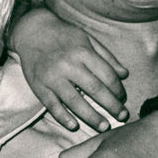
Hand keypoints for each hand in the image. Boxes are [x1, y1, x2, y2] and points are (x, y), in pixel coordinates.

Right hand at [11, 8, 128, 131]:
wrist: (33, 30)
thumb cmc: (64, 35)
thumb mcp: (87, 39)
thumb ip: (106, 56)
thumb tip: (124, 74)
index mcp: (83, 52)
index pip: (106, 74)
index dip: (118, 89)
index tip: (123, 98)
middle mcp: (69, 65)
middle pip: (94, 89)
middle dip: (111, 105)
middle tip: (123, 117)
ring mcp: (53, 77)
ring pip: (75, 101)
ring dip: (91, 116)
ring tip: (104, 126)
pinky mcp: (39, 86)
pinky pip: (52, 105)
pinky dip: (63, 117)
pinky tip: (75, 126)